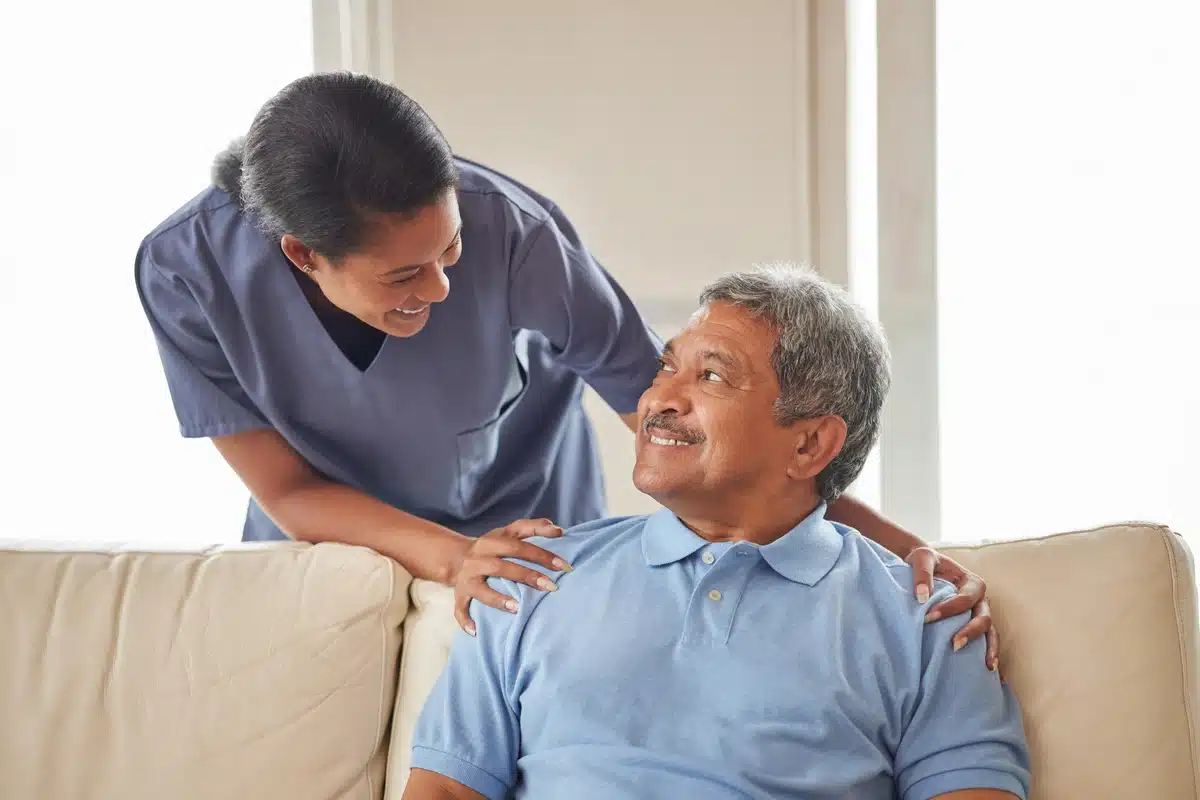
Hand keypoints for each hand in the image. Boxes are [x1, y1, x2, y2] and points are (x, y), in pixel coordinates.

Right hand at [453, 519, 569, 636]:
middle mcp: (477, 558)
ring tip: (518, 607)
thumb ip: (535, 528)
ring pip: (480, 589)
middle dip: (527, 576)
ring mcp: (466, 578)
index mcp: (491, 540)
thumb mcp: (510, 532)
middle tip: (551, 586)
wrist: (458, 558)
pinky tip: (476, 631)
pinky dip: (465, 620)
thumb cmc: (494, 547)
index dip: (542, 554)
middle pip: (502, 566)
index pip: (518, 545)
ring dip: (498, 599)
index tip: (564, 566)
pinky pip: (459, 609)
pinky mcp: (459, 595)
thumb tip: (559, 531)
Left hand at [906, 546, 998, 673]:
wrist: (924, 564)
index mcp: (971, 582)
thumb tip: (921, 597)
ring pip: (990, 633)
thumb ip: (922, 574)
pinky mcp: (973, 625)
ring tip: (986, 667)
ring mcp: (979, 613)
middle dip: (971, 632)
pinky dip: (988, 654)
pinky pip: (985, 641)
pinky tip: (988, 671)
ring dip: (989, 649)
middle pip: (983, 618)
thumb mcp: (922, 557)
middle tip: (954, 645)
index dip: (949, 609)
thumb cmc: (924, 560)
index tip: (928, 618)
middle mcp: (980, 599)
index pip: (964, 598)